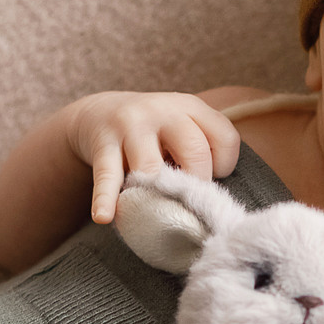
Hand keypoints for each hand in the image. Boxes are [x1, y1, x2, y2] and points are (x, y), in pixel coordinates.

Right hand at [65, 92, 242, 223]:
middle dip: (195, 185)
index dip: (223, 166)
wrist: (99, 112)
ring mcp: (131, 125)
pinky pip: (107, 175)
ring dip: (155, 196)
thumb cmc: (152, 131)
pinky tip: (104, 217)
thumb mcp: (181, 126)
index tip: (207, 178)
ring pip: (151, 167)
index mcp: (191, 107)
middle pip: (195, 152)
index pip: (225, 137)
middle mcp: (163, 111)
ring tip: (155, 216)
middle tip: (185, 200)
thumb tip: (212, 202)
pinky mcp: (103, 142)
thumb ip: (202, 150)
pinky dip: (105, 198)